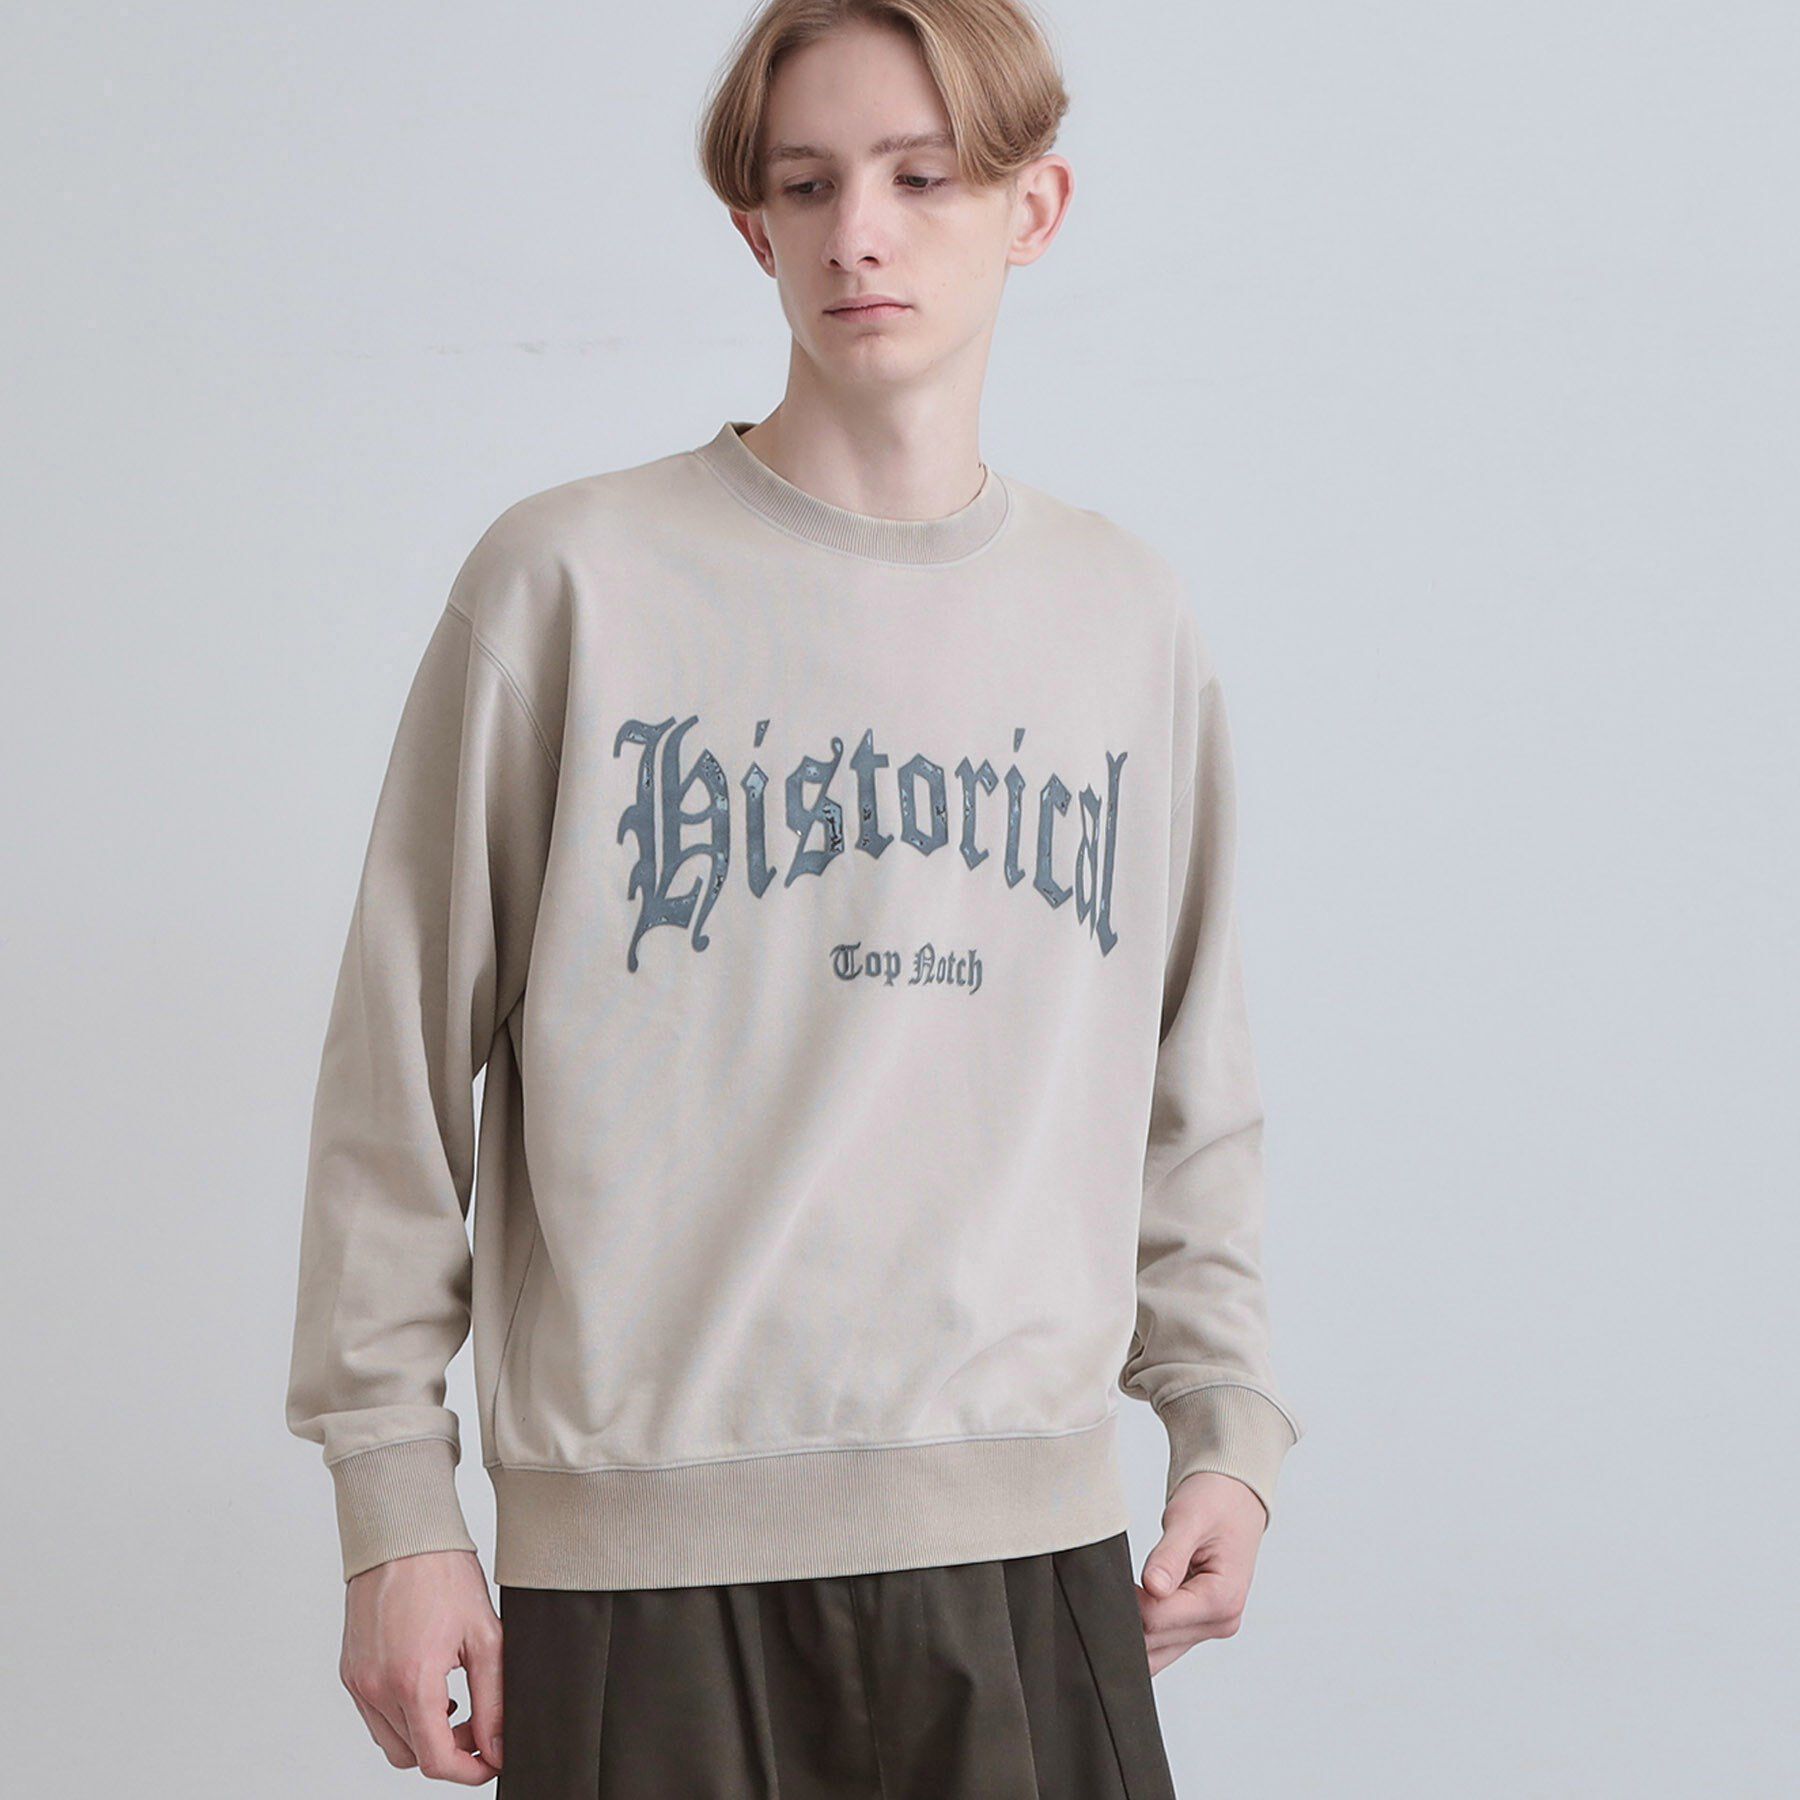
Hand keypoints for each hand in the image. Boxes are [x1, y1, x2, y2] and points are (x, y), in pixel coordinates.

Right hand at [339, 1548, 504, 1782]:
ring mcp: (358, 1681)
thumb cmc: (442, 1572)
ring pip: (392, 1741)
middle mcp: (376, 1688)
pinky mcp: (349, 1670)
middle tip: (478, 1722)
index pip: (436, 1760)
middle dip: (450, 1750)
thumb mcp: (484, 1636)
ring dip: (424, 1734)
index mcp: (411, 1681)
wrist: (402, 1534)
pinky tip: (427, 1684)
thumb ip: (493, 1700)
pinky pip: (375, 1715)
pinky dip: (401, 1714)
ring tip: (454, 1701)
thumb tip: (496, 1745)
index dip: (469, 1771)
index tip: (491, 1761)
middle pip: (413, 1757)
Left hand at [1135, 1471, 1266, 1674]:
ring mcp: (1210, 1627)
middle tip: (1114, 1581)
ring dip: (1136, 1626)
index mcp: (1222, 1599)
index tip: (1117, 1577)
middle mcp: (1220, 1622)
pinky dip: (1145, 1626)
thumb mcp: (1190, 1518)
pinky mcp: (1198, 1624)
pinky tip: (1137, 1599)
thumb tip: (1153, 1587)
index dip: (1130, 1600)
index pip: (1158, 1619)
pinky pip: (1163, 1640)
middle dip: (1129, 1616)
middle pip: (1154, 1640)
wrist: (1235, 1499)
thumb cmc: (1216, 1503)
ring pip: (1156, 1650)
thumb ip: (1170, 1555)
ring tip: (1127, 1588)